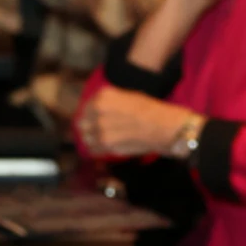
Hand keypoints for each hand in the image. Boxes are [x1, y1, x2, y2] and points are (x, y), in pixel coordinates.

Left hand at [76, 88, 198, 159]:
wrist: (163, 126)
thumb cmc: (148, 110)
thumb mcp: (125, 96)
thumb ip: (106, 102)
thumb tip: (93, 111)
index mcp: (103, 96)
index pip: (86, 108)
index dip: (91, 115)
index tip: (98, 120)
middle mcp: (98, 110)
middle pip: (82, 123)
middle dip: (90, 128)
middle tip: (101, 131)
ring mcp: (100, 128)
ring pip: (86, 138)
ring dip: (93, 140)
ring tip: (107, 139)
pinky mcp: (106, 145)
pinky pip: (92, 150)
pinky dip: (98, 150)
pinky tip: (108, 147)